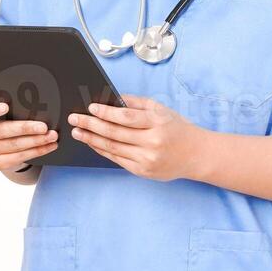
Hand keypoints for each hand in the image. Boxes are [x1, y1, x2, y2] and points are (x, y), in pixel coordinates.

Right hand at [0, 102, 57, 174]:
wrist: (0, 139)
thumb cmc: (3, 117)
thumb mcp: (2, 108)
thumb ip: (11, 104)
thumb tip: (33, 102)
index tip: (6, 106)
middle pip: (2, 131)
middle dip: (25, 128)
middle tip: (43, 127)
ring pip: (14, 145)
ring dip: (36, 141)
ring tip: (51, 136)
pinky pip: (19, 157)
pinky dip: (37, 151)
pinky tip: (48, 146)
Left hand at [68, 95, 210, 181]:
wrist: (196, 155)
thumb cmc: (177, 128)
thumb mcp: (161, 109)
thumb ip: (136, 103)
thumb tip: (111, 99)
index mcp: (158, 123)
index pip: (126, 117)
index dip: (106, 113)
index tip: (90, 108)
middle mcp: (152, 142)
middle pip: (115, 133)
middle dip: (91, 125)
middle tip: (74, 119)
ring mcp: (147, 159)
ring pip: (113, 148)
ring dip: (91, 139)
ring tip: (77, 132)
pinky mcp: (143, 171)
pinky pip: (117, 160)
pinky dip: (102, 150)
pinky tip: (92, 143)